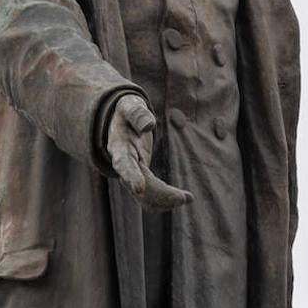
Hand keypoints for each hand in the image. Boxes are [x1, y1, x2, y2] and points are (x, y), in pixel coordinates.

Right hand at [105, 95, 192, 211]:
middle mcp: (123, 165)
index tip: (139, 189)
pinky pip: (150, 196)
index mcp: (119, 147)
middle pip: (138, 185)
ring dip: (165, 201)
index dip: (130, 176)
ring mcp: (131, 175)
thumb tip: (150, 124)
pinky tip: (184, 198)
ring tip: (188, 198)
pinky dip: (165, 200)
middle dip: (159, 194)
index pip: (122, 164)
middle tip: (184, 197)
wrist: (121, 121)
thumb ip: (137, 113)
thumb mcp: (129, 106)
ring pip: (144, 196)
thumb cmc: (127, 112)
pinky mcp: (141, 178)